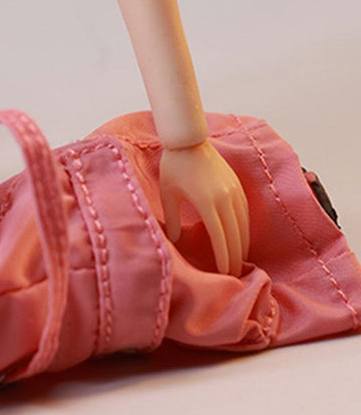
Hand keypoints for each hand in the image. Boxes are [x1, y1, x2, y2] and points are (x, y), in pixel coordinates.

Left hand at [159, 139, 249, 275]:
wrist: (188, 140)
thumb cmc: (173, 165)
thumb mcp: (168, 193)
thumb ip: (173, 218)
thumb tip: (175, 240)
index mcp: (206, 201)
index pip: (219, 237)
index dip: (223, 257)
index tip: (225, 273)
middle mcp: (224, 198)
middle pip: (235, 235)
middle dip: (235, 256)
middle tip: (235, 274)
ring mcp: (233, 191)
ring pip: (243, 224)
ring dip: (243, 244)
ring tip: (239, 260)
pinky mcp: (237, 185)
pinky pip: (245, 212)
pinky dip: (244, 227)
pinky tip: (241, 237)